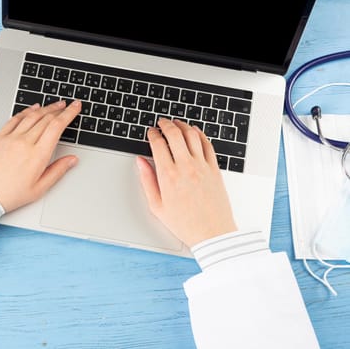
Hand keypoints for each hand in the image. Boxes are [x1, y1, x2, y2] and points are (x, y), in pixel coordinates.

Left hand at [0, 100, 80, 212]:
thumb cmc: (9, 194)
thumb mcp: (39, 189)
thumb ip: (58, 171)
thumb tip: (72, 160)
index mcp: (38, 155)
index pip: (57, 126)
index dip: (69, 114)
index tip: (76, 107)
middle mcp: (25, 142)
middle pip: (46, 118)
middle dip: (60, 109)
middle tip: (68, 104)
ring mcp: (11, 138)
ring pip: (32, 116)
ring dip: (45, 108)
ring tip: (54, 105)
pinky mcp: (0, 137)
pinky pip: (15, 119)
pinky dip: (26, 111)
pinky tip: (32, 109)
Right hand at [137, 119, 236, 247]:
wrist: (212, 233)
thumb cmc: (184, 223)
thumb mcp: (157, 205)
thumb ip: (147, 181)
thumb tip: (140, 162)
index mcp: (168, 176)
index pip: (158, 144)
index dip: (153, 134)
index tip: (151, 132)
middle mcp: (185, 167)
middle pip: (174, 134)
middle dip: (166, 124)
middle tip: (162, 122)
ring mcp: (202, 166)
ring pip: (191, 135)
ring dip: (182, 125)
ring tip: (177, 123)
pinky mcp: (214, 168)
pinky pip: (207, 144)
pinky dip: (199, 134)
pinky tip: (195, 132)